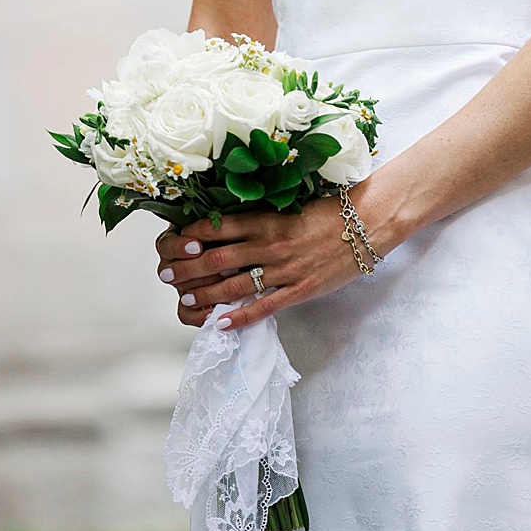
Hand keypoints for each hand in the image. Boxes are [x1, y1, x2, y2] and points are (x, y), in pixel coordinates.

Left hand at [154, 191, 378, 332]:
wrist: (366, 224)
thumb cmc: (327, 211)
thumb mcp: (287, 207)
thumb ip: (259, 219)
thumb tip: (225, 227)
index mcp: (265, 219)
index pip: (216, 227)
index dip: (189, 237)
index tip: (172, 243)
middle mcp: (269, 244)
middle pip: (216, 258)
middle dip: (186, 267)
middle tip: (164, 273)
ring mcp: (284, 269)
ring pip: (234, 285)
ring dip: (205, 293)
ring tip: (184, 298)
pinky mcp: (300, 289)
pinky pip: (264, 306)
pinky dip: (240, 317)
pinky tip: (220, 323)